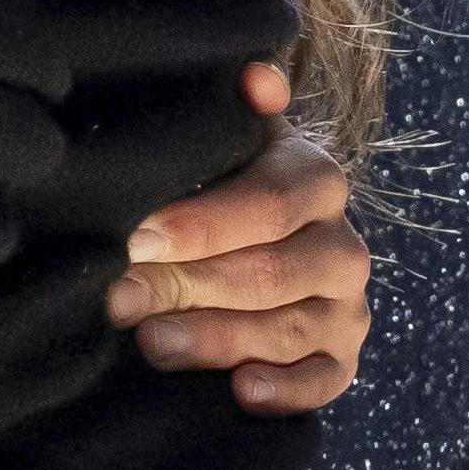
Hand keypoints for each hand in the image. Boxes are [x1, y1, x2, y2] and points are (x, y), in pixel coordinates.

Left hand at [108, 59, 368, 413]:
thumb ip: (228, 116)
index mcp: (315, 179)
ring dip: (217, 338)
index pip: (269, 203)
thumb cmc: (215, 189)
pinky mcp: (343, 358)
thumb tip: (254, 78)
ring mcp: (346, 306)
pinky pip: (327, 381)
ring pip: (290, 329)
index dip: (201, 224)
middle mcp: (342, 244)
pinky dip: (287, 391)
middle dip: (190, 286)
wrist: (244, 249)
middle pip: (271, 272)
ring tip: (151, 341)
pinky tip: (241, 391)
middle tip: (122, 299)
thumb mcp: (220, 146)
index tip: (137, 238)